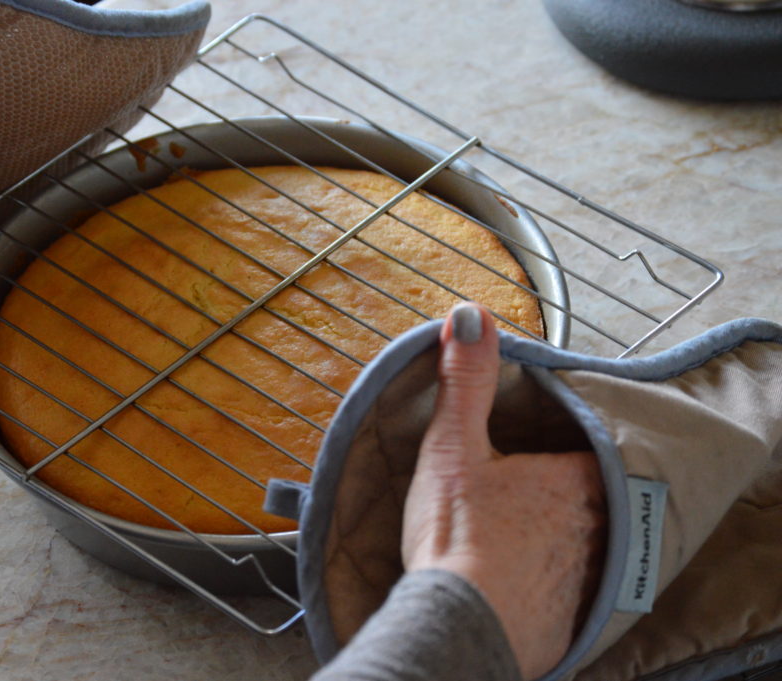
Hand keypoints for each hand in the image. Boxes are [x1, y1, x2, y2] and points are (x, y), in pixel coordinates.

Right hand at [401, 303, 605, 679]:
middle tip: (523, 498)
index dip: (565, 452)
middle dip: (562, 497)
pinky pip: (567, 592)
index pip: (593, 453)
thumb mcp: (452, 448)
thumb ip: (466, 381)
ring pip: (583, 547)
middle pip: (591, 500)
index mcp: (574, 481)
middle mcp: (596, 529)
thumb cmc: (458, 536)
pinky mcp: (569, 621)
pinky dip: (546, 585)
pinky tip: (515, 583)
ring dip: (557, 542)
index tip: (541, 456)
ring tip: (517, 541)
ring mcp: (586, 579)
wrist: (457, 625)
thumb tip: (471, 316)